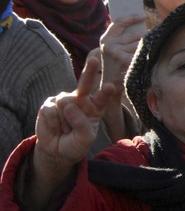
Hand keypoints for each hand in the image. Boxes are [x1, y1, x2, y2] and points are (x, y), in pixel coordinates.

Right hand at [32, 55, 116, 205]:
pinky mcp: (49, 104)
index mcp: (95, 106)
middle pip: (85, 83)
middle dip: (89, 71)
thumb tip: (69, 106)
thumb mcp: (85, 139)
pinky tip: (55, 128)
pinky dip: (53, 124)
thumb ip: (82, 125)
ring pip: (65, 105)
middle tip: (94, 60)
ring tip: (65, 130)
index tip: (110, 87)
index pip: (102, 97)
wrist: (57, 150)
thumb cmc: (76, 143)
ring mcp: (64, 100)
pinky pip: (51, 112)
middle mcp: (81, 99)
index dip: (105, 92)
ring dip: (65, 122)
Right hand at [100, 15, 146, 89]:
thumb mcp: (113, 52)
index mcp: (105, 41)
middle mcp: (110, 46)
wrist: (109, 89)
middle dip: (146, 37)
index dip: (131, 18)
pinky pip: (143, 54)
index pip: (119, 23)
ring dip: (149, 47)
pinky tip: (151, 59)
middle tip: (155, 37)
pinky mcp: (126, 61)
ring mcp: (118, 53)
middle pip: (136, 35)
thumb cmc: (115, 68)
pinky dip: (149, 56)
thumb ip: (121, 40)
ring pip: (141, 45)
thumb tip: (141, 26)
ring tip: (153, 51)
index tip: (143, 16)